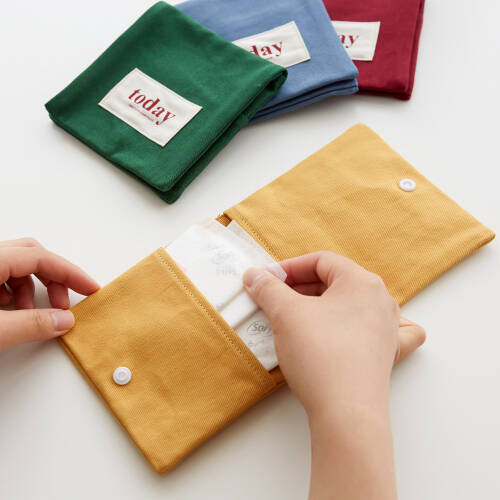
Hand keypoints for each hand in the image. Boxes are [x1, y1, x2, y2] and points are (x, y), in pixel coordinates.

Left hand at [0, 238, 99, 351]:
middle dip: (53, 279)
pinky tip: (10, 312)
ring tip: (30, 315)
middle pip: (30, 255)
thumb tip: (63, 321)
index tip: (90, 289)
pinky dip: (12, 292)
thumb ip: (30, 325)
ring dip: (30, 289)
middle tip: (63, 304)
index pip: (40, 257)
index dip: (70, 274)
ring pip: (14, 266)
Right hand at [243, 251, 425, 499]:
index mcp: (361, 281)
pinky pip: (383, 330)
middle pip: (335, 282)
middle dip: (301, 287)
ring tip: (299, 316)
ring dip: (324, 305)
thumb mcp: (285, 313)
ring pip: (353, 304)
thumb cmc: (320, 354)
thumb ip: (268, 288)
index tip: (268, 280)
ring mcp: (387, 328)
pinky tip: (362, 326)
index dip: (290, 267)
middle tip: (275, 299)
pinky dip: (368, 324)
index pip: (321, 261)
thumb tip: (254, 276)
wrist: (346, 412)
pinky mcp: (387, 354)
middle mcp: (381, 300)